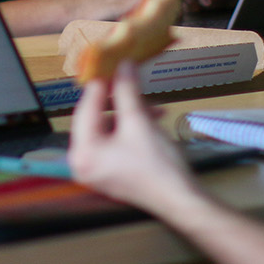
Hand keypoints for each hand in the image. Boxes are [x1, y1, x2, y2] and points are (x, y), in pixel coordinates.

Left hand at [67, 61, 196, 211]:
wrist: (181, 200)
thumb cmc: (157, 164)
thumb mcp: (139, 121)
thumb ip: (127, 90)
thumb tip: (123, 63)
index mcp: (82, 151)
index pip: (85, 107)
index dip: (101, 84)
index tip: (112, 64)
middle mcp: (82, 162)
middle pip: (95, 118)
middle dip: (119, 100)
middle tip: (132, 81)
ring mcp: (96, 170)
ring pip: (108, 128)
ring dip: (130, 113)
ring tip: (153, 107)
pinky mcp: (111, 172)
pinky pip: (115, 141)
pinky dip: (131, 128)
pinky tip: (153, 119)